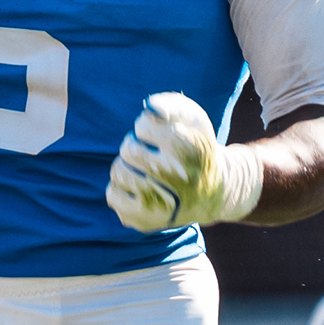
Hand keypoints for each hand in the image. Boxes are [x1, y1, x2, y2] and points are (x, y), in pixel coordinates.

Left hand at [103, 90, 261, 232]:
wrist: (211, 194)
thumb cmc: (196, 150)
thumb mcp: (194, 120)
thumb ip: (172, 104)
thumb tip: (151, 108)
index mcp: (187, 147)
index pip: (143, 125)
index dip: (149, 128)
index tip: (163, 137)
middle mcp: (174, 176)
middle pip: (128, 149)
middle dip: (137, 146)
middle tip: (154, 154)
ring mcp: (158, 202)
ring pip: (118, 171)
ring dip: (128, 166)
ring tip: (147, 171)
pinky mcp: (144, 220)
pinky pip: (112, 194)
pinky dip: (122, 188)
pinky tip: (141, 189)